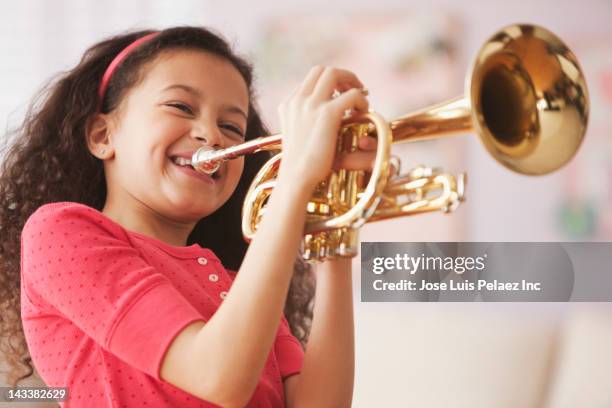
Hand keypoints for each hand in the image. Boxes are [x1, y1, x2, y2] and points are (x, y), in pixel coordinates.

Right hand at [276, 66, 368, 191]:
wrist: (296, 178)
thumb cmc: (299, 166)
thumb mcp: (297, 137)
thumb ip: (305, 122)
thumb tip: (321, 120)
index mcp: (288, 105)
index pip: (310, 80)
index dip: (329, 83)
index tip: (341, 94)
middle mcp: (298, 100)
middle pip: (321, 70)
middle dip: (341, 76)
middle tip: (354, 89)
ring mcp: (311, 105)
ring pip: (334, 73)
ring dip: (351, 81)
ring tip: (361, 97)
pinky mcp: (327, 114)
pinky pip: (351, 95)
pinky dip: (361, 99)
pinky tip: (363, 111)